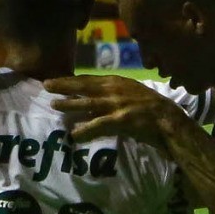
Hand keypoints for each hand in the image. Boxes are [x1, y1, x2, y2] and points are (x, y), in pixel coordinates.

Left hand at [45, 74, 177, 145]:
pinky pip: (99, 125)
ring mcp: (117, 104)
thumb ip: (111, 95)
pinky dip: (86, 129)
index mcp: (117, 82)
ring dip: (70, 104)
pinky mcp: (121, 120)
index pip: (88, 79)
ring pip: (88, 103)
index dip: (70, 80)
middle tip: (46, 85)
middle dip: (64, 85)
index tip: (55, 80)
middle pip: (85, 86)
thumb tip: (90, 104)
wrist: (168, 119)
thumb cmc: (150, 107)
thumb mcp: (129, 93)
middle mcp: (115, 90)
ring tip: (55, 105)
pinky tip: (74, 134)